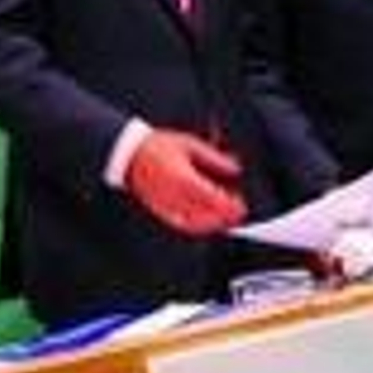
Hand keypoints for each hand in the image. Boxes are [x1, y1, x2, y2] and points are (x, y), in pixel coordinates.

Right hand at [125, 128, 246, 234]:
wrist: (131, 154)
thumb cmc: (156, 147)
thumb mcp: (191, 145)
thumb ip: (215, 158)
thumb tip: (234, 168)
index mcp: (186, 180)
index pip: (215, 200)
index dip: (231, 206)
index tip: (241, 205)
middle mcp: (178, 197)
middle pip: (209, 215)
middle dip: (226, 217)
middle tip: (237, 212)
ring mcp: (169, 207)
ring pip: (197, 224)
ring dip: (214, 224)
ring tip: (224, 218)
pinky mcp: (162, 211)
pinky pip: (183, 225)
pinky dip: (197, 227)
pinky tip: (205, 222)